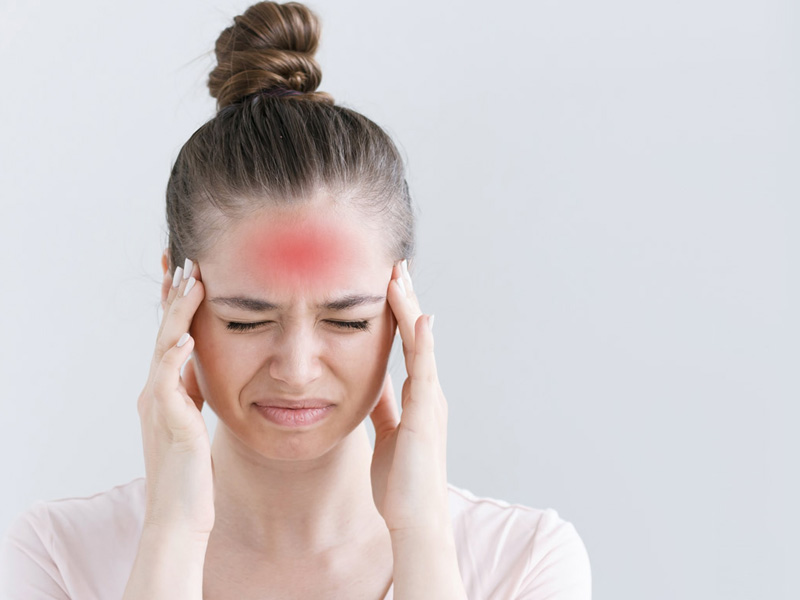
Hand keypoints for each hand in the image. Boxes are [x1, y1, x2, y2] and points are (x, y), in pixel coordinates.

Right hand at [137, 258, 214, 535]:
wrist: (180, 515)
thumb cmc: (192, 473)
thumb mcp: (193, 422)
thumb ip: (192, 393)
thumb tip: (201, 367)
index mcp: (165, 391)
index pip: (171, 336)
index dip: (177, 305)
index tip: (186, 273)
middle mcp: (156, 392)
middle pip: (165, 332)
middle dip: (174, 295)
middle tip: (185, 259)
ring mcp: (158, 405)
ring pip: (165, 346)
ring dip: (177, 313)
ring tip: (190, 281)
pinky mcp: (168, 421)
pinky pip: (167, 381)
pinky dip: (175, 355)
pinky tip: (186, 335)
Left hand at [369, 261, 449, 534]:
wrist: (414, 519)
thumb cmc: (401, 483)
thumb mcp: (387, 434)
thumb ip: (384, 407)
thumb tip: (372, 382)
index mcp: (417, 398)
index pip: (407, 345)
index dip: (398, 316)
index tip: (386, 286)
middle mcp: (428, 393)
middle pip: (417, 336)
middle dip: (405, 301)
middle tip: (394, 266)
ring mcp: (430, 401)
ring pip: (421, 344)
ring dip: (410, 309)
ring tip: (400, 277)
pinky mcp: (426, 414)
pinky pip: (425, 370)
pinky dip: (423, 342)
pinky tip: (418, 317)